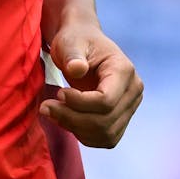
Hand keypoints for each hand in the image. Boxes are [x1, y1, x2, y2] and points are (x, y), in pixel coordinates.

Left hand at [39, 23, 142, 147]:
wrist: (82, 43)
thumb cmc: (75, 40)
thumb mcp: (69, 42)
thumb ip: (72, 55)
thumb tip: (77, 69)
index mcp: (124, 70)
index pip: (106, 101)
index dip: (79, 103)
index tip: (58, 93)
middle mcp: (133, 91)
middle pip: (106, 121)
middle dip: (72, 118)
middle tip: (46, 107)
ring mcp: (130, 107)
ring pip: (106, 134)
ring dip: (76, 129)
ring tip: (53, 112)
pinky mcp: (121, 118)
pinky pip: (105, 138)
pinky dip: (83, 134)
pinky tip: (64, 119)